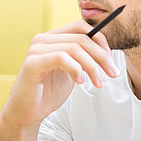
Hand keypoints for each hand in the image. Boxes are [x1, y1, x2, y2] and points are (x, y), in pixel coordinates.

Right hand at [0, 20, 119, 131]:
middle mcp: (43, 39)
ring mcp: (36, 50)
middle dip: (101, 56)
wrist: (27, 113)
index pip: (80, 27)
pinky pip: (61, 58)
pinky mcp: (32, 63)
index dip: (99, 39)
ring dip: (92, 67)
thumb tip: (105, 50)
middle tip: (112, 73)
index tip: (110, 57)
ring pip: (74, 48)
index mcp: (52, 38)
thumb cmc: (48, 93)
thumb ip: (82, 58)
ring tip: (98, 82)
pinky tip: (80, 82)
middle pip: (81, 38)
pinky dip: (76, 69)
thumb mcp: (71, 71)